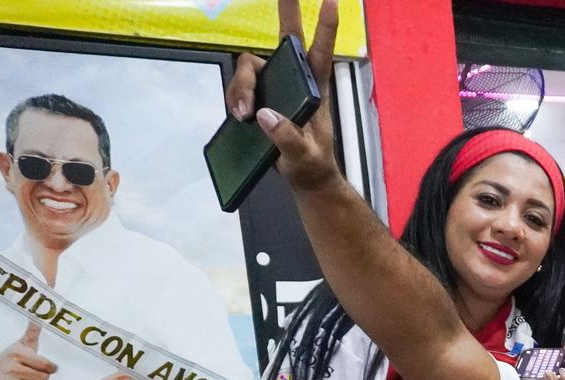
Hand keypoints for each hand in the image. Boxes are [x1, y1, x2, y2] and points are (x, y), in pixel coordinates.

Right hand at [0, 323, 55, 379]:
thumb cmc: (9, 358)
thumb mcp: (19, 345)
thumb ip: (32, 333)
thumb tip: (38, 318)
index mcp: (17, 354)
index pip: (45, 364)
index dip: (52, 367)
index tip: (52, 367)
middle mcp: (11, 368)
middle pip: (44, 378)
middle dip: (42, 376)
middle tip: (34, 372)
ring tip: (27, 379)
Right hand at [239, 0, 341, 192]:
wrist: (304, 178)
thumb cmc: (312, 165)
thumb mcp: (304, 156)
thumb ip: (287, 138)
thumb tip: (264, 115)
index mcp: (315, 91)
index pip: (322, 54)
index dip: (326, 28)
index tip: (330, 1)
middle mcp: (295, 81)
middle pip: (284, 42)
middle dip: (286, 12)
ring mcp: (275, 87)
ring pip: (250, 67)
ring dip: (241, 85)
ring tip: (242, 114)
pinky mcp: (259, 99)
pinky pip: (239, 87)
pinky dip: (234, 98)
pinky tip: (237, 117)